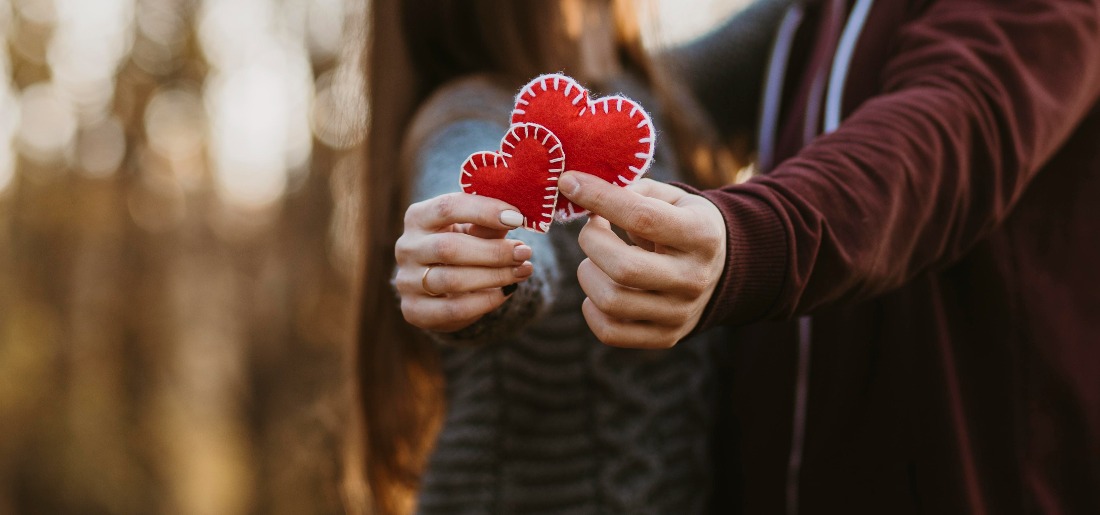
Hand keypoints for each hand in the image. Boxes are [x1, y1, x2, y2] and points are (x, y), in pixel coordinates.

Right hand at [394, 192, 533, 332]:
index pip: (447, 207)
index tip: (517, 218)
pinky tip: (506, 292)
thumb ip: (489, 225)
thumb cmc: (461, 246)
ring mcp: (406, 280)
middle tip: (525, 252)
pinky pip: (454, 309)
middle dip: (493, 251)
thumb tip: (515, 220)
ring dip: (494, 276)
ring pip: (452, 280)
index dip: (484, 211)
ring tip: (523, 271)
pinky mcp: (414, 310)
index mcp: (418, 217)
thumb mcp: (473, 230)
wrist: (439, 287)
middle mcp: (406, 247)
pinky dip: (485, 301)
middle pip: (449, 248)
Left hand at [558, 172, 726, 348]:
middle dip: (591, 241)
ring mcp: (680, 313)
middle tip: (591, 229)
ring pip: (611, 301)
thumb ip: (632, 191)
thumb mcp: (672, 198)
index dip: (599, 198)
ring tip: (595, 260)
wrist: (721, 271)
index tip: (569, 182)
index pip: (642, 217)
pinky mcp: (666, 337)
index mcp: (700, 235)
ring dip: (588, 274)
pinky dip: (591, 309)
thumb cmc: (683, 224)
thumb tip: (581, 191)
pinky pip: (610, 332)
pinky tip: (599, 287)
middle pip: (623, 268)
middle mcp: (693, 278)